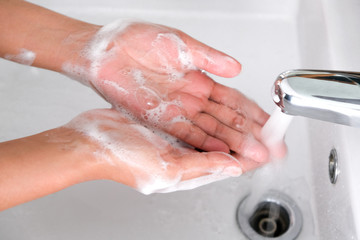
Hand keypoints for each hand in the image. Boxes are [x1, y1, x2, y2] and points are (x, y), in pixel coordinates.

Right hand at [64, 108, 264, 193]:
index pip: (231, 165)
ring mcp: (179, 140)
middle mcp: (188, 156)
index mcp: (190, 170)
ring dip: (235, 125)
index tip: (272, 147)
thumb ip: (204, 165)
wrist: (93, 143)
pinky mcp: (169, 125)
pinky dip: (213, 114)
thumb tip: (234, 165)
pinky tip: (223, 108)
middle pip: (227, 147)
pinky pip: (198, 119)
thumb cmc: (124, 162)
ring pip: (215, 131)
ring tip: (254, 118)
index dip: (253, 155)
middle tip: (271, 131)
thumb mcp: (169, 168)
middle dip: (250, 139)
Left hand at [65, 21, 269, 161]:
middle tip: (272, 147)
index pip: (232, 100)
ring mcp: (177, 110)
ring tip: (254, 154)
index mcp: (198, 79)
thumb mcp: (181, 46)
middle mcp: (190, 98)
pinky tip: (221, 152)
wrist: (104, 51)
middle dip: (251, 134)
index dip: (253, 113)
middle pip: (226, 120)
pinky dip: (205, 143)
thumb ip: (209, 58)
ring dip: (233, 143)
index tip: (271, 124)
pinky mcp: (159, 118)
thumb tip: (237, 68)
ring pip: (211, 130)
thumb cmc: (137, 41)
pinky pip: (186, 134)